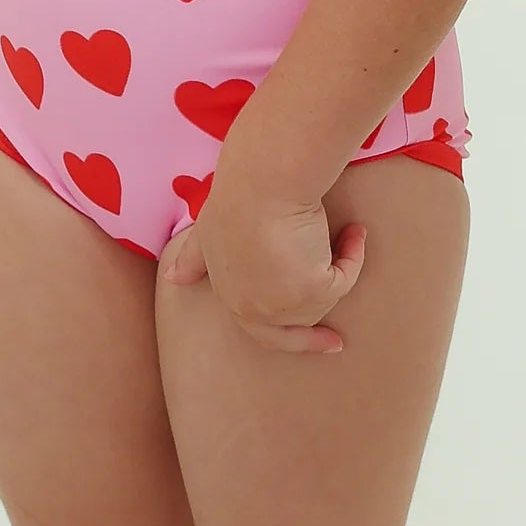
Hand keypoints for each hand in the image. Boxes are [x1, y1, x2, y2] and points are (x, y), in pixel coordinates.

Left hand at [158, 187, 367, 352]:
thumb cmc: (235, 197)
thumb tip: (171, 278)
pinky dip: (352, 256)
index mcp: (229, 295)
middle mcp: (254, 308)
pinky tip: (354, 232)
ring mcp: (282, 305)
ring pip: (322, 300)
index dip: (284, 336)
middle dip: (314, 338)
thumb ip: (192, 259)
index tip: (306, 337)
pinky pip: (344, 279)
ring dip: (336, 269)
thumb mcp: (205, 233)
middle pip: (294, 326)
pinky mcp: (314, 291)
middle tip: (335, 343)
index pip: (258, 330)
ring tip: (344, 233)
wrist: (262, 182)